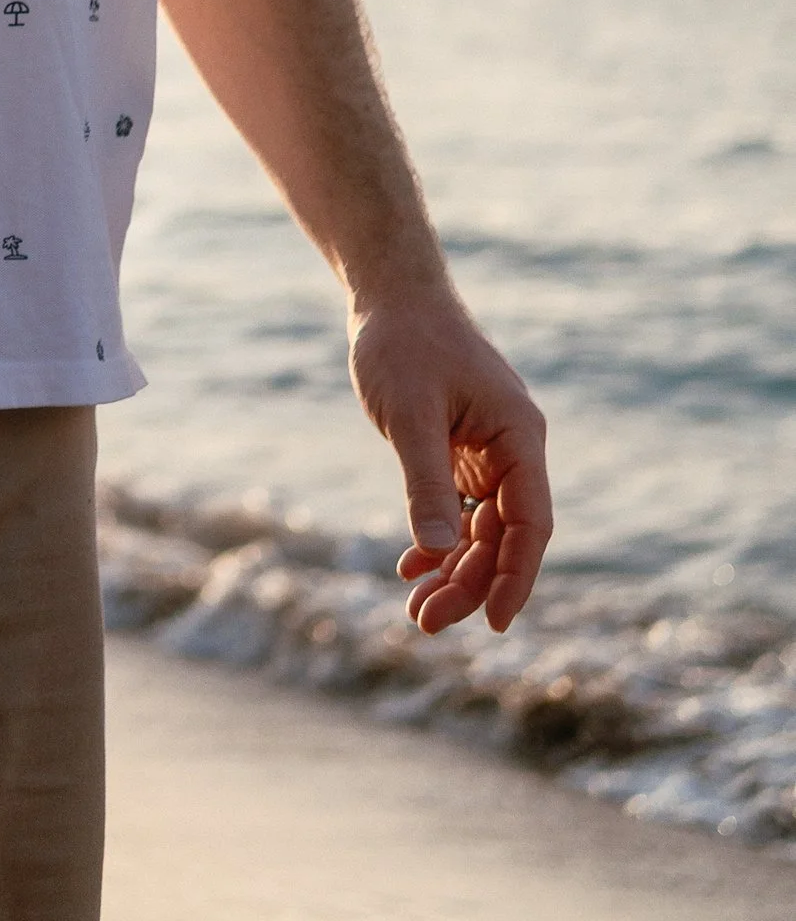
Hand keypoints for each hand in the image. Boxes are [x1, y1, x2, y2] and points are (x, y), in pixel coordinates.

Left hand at [349, 283, 553, 632]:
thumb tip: (437, 551)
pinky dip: (440, 538)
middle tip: (425, 622)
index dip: (517, 577)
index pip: (531, 522)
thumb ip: (424, 482)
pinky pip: (460, 508)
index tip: (497, 624)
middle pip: (504, 535)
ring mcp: (489, 450)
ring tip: (417, 609)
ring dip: (454, 569)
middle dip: (472, 583)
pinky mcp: (462, 449)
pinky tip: (413, 565)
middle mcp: (513, 447)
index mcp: (519, 436)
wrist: (390, 295)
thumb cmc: (403, 344)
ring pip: (482, 528)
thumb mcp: (409, 415)